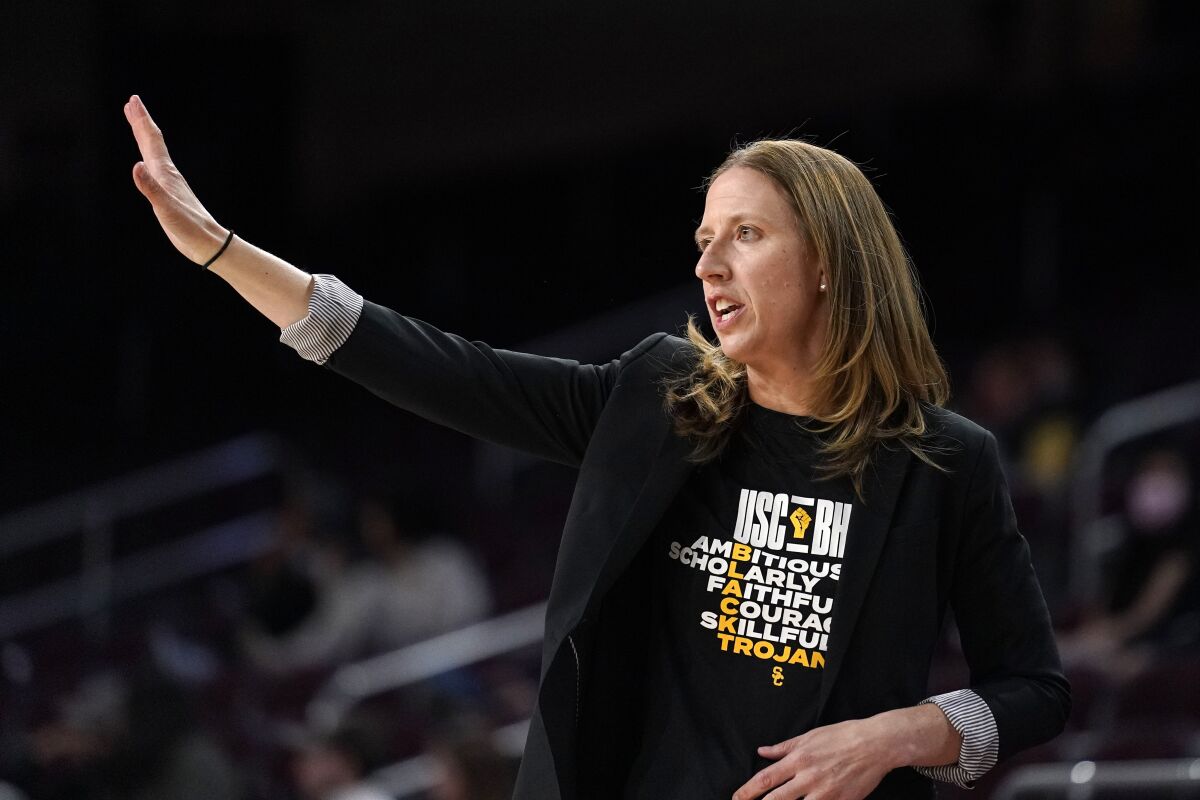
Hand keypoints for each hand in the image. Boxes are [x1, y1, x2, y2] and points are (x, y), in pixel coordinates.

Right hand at [124, 94, 227, 263]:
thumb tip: (136, 166)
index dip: (141, 120)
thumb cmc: (189, 227)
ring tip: (138, 125)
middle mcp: (168, 174)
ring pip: (154, 154)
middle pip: (152, 142)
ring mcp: (170, 184)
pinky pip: (155, 170)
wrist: (209, 243)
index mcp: (165, 173)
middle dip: (141, 122)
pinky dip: (148, 160)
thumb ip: (151, 188)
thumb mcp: (165, 208)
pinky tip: (146, 163)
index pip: (151, 140)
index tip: (133, 100)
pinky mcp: (170, 195)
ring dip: (144, 137)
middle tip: (132, 102)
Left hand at [731, 717, 894, 799]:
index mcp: (798, 759)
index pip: (765, 778)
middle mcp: (808, 777)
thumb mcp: (810, 736)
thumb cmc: (842, 736)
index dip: (747, 791)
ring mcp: (825, 793)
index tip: (736, 798)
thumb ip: (784, 747)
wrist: (875, 744)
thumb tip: (762, 751)